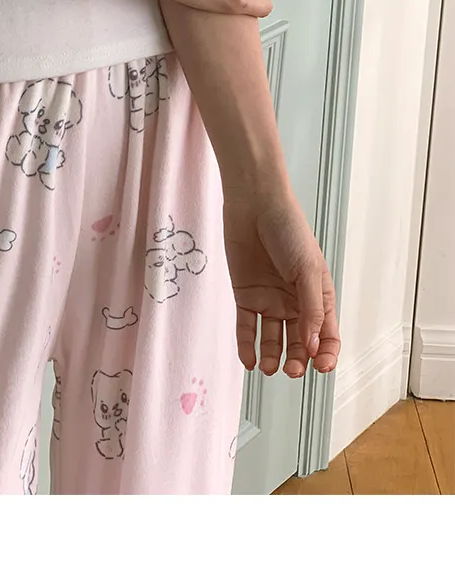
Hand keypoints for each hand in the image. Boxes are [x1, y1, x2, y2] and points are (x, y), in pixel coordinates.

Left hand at [222, 186, 340, 377]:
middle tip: (291, 369)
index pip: (327, 335)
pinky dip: (247, 346)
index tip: (321, 367)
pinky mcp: (246, 295)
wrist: (254, 205)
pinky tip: (249, 361)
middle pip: (300, 343)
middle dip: (298, 360)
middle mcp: (294, 302)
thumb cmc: (289, 230)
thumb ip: (310, 309)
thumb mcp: (307, 270)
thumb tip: (313, 346)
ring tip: (268, 367)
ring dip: (272, 357)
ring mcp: (269, 300)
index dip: (326, 354)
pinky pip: (247, 328)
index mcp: (318, 296)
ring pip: (273, 340)